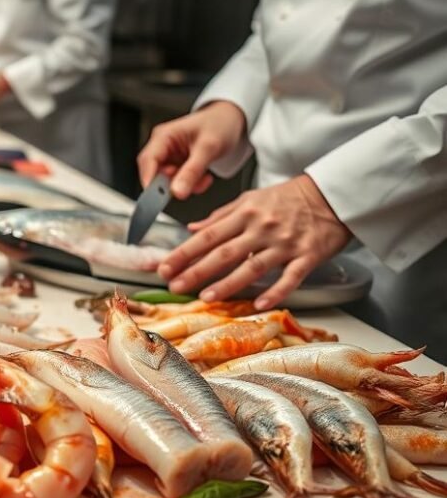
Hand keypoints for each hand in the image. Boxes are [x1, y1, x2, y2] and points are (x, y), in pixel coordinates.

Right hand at [136, 101, 247, 198]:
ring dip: (184, 185)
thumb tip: (177, 192)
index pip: (147, 160)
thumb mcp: (208, 148)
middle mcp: (163, 146)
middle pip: (154, 172)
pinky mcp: (178, 164)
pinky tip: (203, 177)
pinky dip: (190, 184)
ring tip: (202, 179)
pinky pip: (177, 181)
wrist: (231, 120)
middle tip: (186, 189)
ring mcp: (170, 156)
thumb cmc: (219, 124)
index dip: (148, 180)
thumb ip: (192, 172)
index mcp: (163, 136)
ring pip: (167, 180)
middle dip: (170, 184)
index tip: (155, 198)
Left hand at [160, 174, 351, 309]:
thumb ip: (221, 216)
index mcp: (246, 213)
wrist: (333, 194)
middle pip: (224, 253)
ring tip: (206, 297)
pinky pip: (290, 277)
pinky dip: (275, 291)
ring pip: (252, 267)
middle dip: (196, 271)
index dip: (184, 252)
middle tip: (175, 285)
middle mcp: (262, 228)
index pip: (208, 236)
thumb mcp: (252, 199)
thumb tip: (192, 228)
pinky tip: (258, 303)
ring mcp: (285, 243)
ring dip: (228, 284)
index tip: (164, 266)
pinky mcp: (307, 256)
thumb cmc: (290, 197)